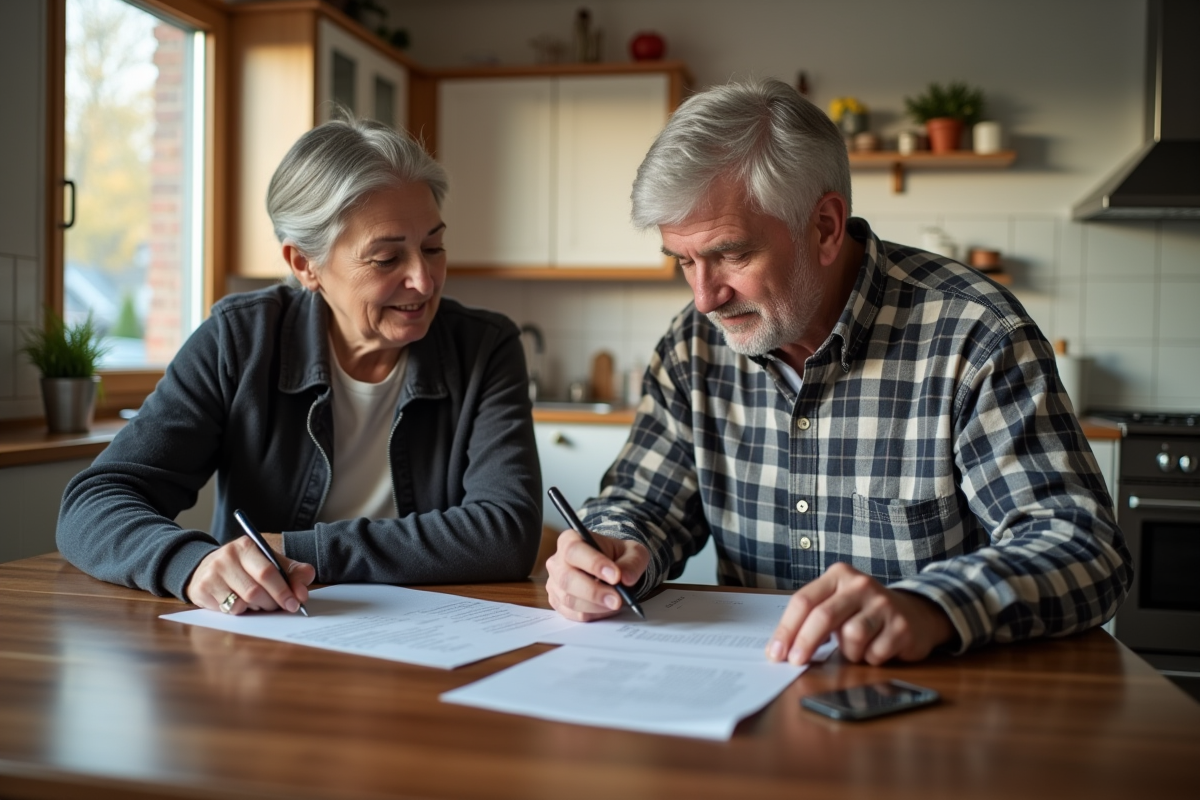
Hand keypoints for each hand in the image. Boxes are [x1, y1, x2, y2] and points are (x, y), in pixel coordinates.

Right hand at [185, 534, 314, 615]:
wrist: (206, 567)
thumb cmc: (245, 566)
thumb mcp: (270, 562)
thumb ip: (292, 573)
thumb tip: (303, 592)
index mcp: (246, 546)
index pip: (268, 571)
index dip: (283, 591)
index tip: (294, 604)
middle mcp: (227, 557)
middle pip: (255, 591)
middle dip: (271, 603)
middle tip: (277, 606)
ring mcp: (212, 574)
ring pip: (241, 603)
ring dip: (256, 609)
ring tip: (258, 603)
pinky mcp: (201, 590)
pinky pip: (227, 611)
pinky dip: (239, 612)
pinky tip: (239, 603)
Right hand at [545, 530, 649, 621]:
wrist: (612, 570)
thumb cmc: (618, 557)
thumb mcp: (633, 553)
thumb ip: (632, 562)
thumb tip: (626, 578)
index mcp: (570, 540)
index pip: (574, 550)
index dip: (593, 563)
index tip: (615, 576)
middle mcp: (557, 561)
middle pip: (567, 578)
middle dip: (594, 591)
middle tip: (617, 599)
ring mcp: (554, 583)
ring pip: (569, 599)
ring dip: (595, 606)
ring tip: (615, 603)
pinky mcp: (558, 602)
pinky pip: (571, 613)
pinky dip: (592, 614)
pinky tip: (606, 608)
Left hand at [766, 562, 953, 665]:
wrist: (915, 613)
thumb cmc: (865, 612)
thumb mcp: (837, 603)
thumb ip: (812, 618)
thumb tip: (781, 649)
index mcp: (838, 575)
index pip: (804, 600)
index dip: (786, 629)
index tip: (776, 652)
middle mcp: (861, 585)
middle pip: (824, 616)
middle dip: (805, 642)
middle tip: (795, 662)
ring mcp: (883, 604)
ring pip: (852, 636)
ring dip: (848, 651)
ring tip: (856, 647)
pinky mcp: (902, 626)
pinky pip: (874, 652)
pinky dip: (869, 658)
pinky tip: (876, 649)